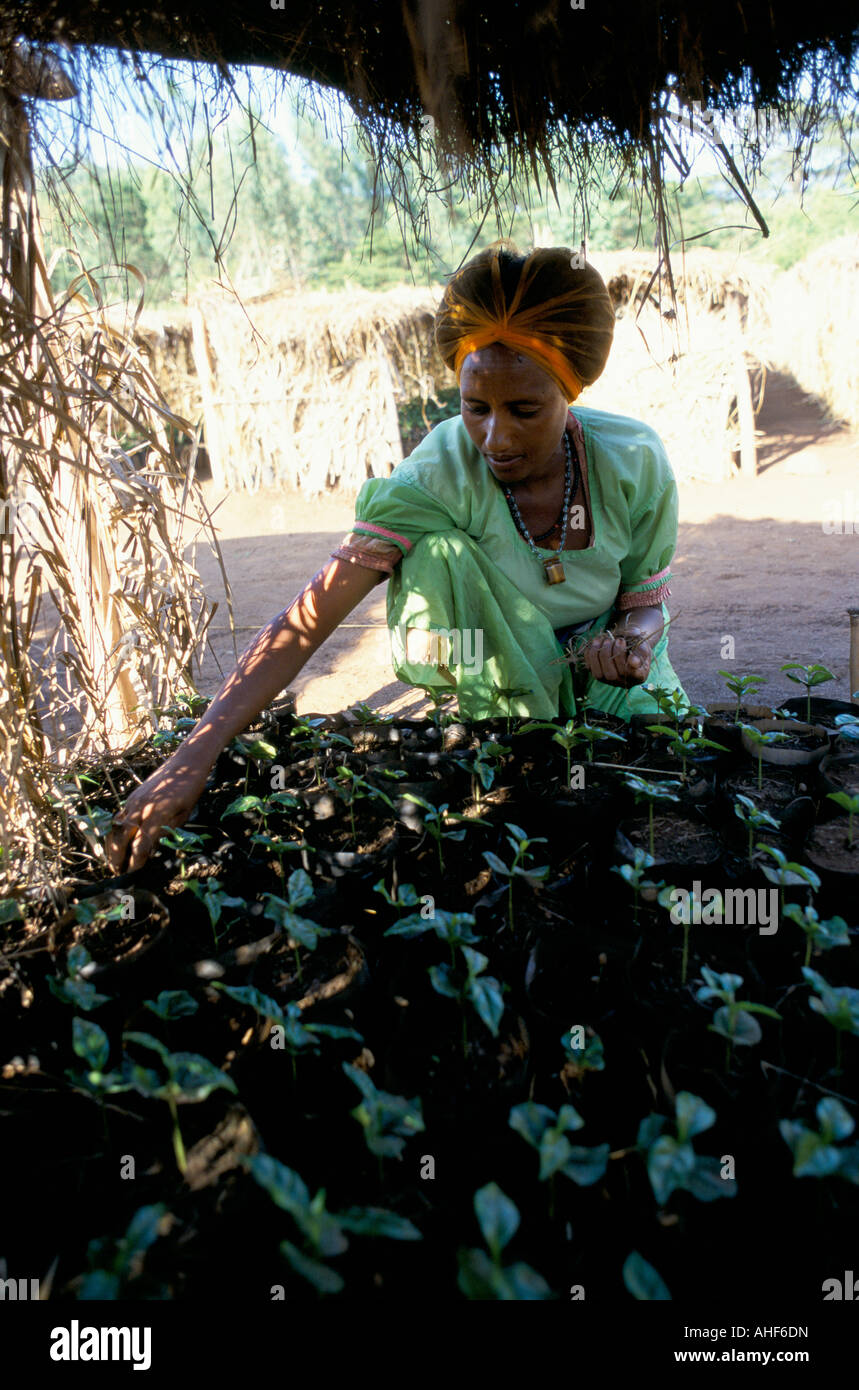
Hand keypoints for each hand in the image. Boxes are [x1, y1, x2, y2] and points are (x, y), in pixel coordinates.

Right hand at [104, 756, 210, 872]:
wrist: (186, 762)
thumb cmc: (190, 788)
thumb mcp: (184, 813)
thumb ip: (167, 831)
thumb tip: (151, 850)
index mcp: (158, 813)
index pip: (141, 843)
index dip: (136, 861)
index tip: (133, 873)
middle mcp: (141, 807)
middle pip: (122, 837)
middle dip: (117, 857)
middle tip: (118, 873)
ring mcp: (134, 800)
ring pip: (116, 828)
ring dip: (112, 846)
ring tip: (114, 862)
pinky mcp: (132, 797)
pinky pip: (119, 817)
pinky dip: (115, 832)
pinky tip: (117, 843)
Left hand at [580, 629, 652, 688]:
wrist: (626, 644)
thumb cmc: (636, 646)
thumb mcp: (643, 645)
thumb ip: (641, 651)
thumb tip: (633, 661)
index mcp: (638, 675)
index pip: (633, 675)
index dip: (630, 665)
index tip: (631, 655)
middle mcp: (622, 681)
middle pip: (612, 675)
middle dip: (611, 654)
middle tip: (617, 640)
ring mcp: (608, 680)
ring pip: (598, 674)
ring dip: (599, 654)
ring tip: (606, 639)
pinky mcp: (597, 674)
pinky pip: (589, 667)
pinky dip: (590, 653)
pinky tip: (597, 642)